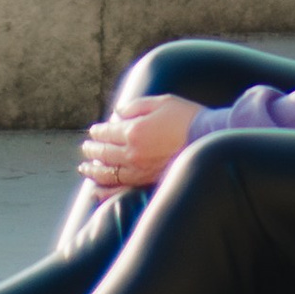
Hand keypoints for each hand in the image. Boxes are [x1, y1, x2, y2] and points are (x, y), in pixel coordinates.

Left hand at [77, 94, 199, 195]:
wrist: (210, 139)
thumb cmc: (186, 117)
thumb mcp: (161, 102)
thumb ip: (136, 106)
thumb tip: (118, 112)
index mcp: (134, 131)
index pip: (108, 132)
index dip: (98, 131)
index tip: (94, 131)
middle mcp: (133, 153)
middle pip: (105, 153)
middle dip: (92, 150)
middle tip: (86, 148)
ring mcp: (139, 171)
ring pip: (108, 173)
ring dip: (93, 170)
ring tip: (84, 168)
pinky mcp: (147, 183)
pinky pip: (120, 190)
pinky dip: (105, 191)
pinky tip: (96, 191)